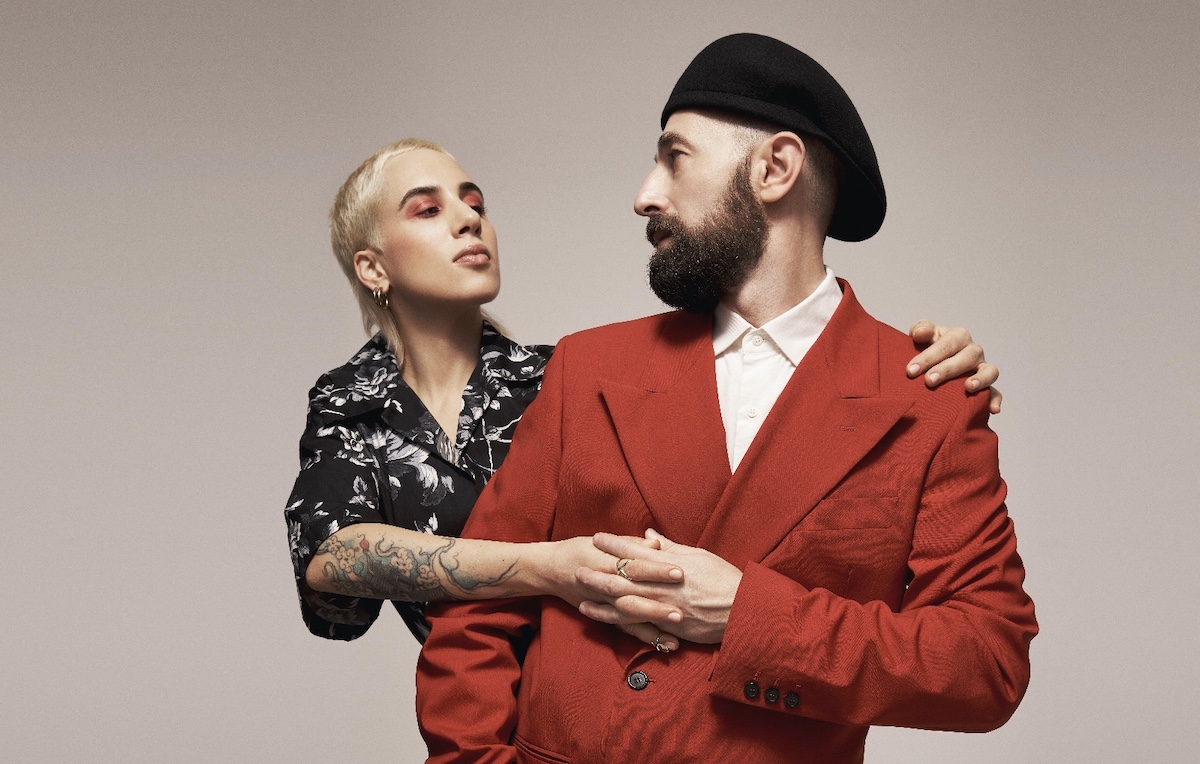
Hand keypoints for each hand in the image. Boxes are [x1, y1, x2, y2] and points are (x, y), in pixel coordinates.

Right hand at [544, 535, 682, 651]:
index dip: (657, 570)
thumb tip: (656, 543)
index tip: (680, 572)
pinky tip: (666, 645)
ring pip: (630, 617)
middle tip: (681, 612)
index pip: (635, 566)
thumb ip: (631, 544)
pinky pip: (626, 629)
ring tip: (677, 634)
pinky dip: (645, 637)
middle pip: (633, 597)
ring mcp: (604, 604)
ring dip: (653, 626)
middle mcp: (604, 586)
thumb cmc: (581, 550)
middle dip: (657, 606)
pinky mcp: (605, 617)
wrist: (550, 570)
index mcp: (606, 562)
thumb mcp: (603, 543)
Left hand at [575, 530, 740, 643]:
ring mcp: (665, 609)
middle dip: (599, 573)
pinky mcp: (670, 628)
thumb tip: (649, 533)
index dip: (615, 544)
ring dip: (602, 602)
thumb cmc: (725, 579)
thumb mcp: (699, 556)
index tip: (597, 537)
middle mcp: (665, 586)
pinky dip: (621, 623)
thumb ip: (671, 546)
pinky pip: (640, 626)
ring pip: (626, 605)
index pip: (636, 551)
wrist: (747, 611)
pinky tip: (605, 621)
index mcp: (672, 565)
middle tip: (576, 569)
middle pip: (625, 579)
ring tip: (581, 598)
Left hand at [907, 320, 1002, 413]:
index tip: (911, 371)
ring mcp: (982, 368)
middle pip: (966, 358)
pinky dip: (995, 399)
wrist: (935, 363)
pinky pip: (996, 392)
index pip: (945, 344)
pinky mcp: (987, 386)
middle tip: (929, 381)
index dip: (928, 357)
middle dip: (947, 369)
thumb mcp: (923, 335)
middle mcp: (973, 351)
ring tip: (968, 388)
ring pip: (989, 371)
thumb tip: (919, 333)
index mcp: (958, 336)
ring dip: (980, 379)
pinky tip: (992, 409)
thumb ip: (920, 329)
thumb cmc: (929, 347)